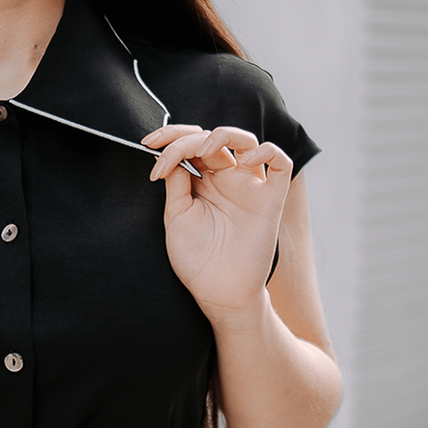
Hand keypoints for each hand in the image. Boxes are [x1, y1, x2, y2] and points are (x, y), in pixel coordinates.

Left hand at [142, 124, 292, 331]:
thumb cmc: (196, 258)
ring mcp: (250, 187)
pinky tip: (244, 160)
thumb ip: (177, 182)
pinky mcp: (271, 199)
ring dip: (222, 135)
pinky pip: (281, 163)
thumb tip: (171, 154)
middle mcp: (227, 179)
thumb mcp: (176, 215)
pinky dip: (267, 151)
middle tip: (159, 147)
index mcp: (204, 181)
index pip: (191, 144)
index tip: (147, 144)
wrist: (217, 291)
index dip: (170, 138)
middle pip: (211, 138)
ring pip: (245, 141)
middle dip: (183, 137)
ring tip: (200, 151)